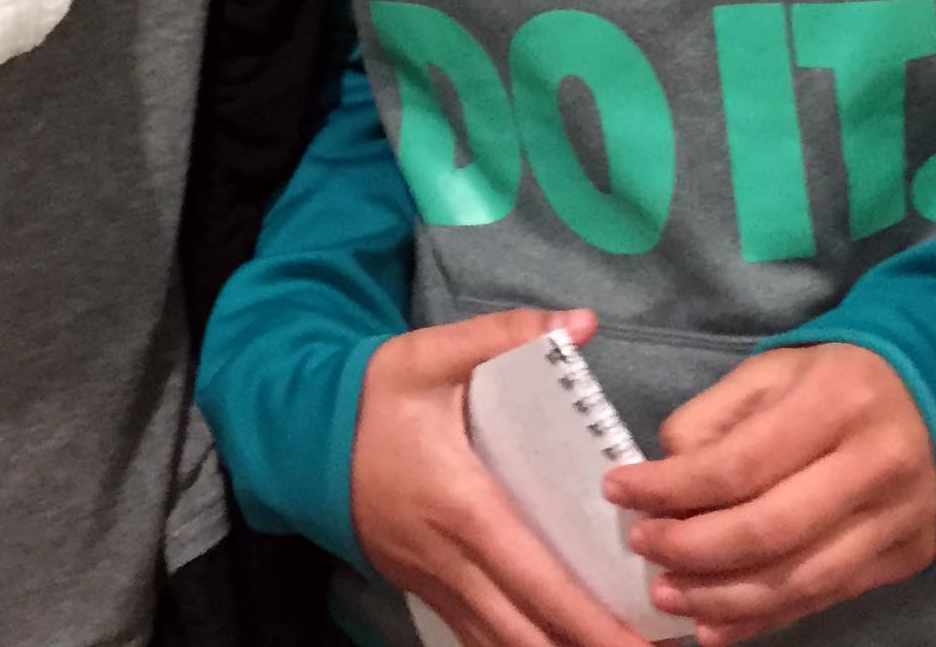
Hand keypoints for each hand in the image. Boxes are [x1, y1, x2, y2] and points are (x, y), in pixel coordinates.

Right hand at [353, 308, 650, 646]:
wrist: (299, 436)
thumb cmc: (372, 397)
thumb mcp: (430, 353)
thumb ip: (505, 336)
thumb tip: (583, 322)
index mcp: (461, 505)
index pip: (534, 577)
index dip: (587, 618)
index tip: (636, 642)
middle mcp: (450, 561)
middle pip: (526, 632)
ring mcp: (435, 584)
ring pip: (502, 645)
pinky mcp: (427, 591)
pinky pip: (479, 637)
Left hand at [601, 343, 935, 645]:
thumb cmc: (836, 379)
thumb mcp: (771, 371)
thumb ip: (714, 419)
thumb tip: (667, 476)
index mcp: (838, 402)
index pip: (741, 463)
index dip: (673, 487)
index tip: (620, 491)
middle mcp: (875, 465)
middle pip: (770, 530)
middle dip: (692, 549)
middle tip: (642, 548)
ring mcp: (897, 520)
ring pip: (798, 580)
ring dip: (722, 598)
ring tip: (667, 594)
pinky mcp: (905, 559)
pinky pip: (825, 599)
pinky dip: (764, 618)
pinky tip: (716, 622)